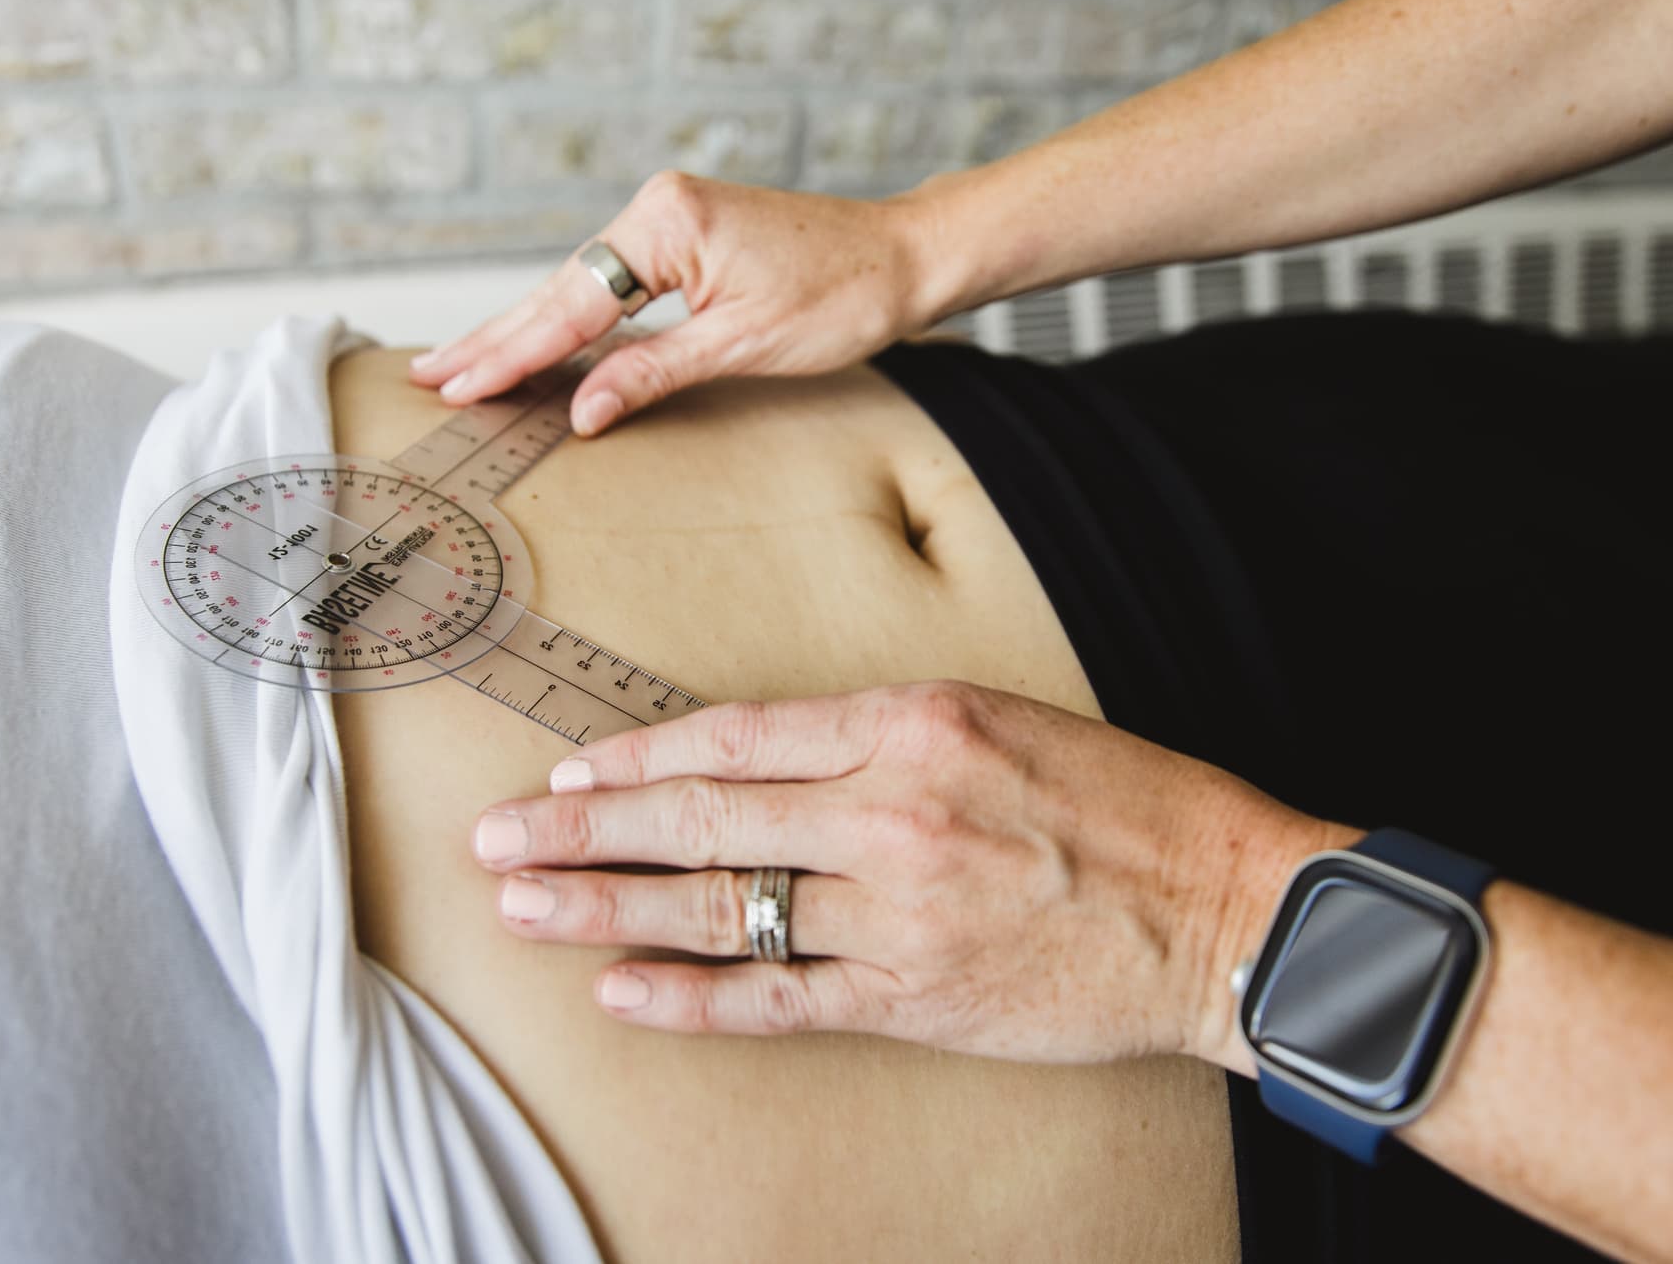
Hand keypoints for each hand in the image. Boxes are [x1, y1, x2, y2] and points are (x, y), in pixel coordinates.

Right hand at [410, 172, 943, 435]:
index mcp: (665, 224)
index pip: (570, 307)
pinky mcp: (686, 232)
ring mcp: (669, 216)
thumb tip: (582, 413)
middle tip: (430, 376)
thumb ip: (652, 373)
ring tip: (461, 363)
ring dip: (524, 330)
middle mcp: (657, 208)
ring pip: (580, 286)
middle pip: (560, 290)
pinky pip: (612, 281)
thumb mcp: (743, 345)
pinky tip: (536, 340)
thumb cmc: (845, 294)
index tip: (458, 388)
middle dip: (496, 340)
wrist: (908, 256)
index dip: (511, 356)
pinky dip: (571, 317)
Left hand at [470, 681, 1351, 1067]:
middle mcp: (890, 810)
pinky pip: (776, 999)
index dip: (634, 758)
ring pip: (718, 908)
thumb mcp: (998, 718)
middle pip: (698, 819)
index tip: (565, 772)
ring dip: (605, 908)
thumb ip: (876, 734)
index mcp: (910, 723)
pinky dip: (690, 998)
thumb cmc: (1120, 803)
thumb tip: (756, 756)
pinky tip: (619, 990)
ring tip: (521, 907)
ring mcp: (898, 910)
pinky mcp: (915, 998)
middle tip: (494, 838)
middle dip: (581, 829)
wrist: (1224, 910)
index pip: (732, 737)